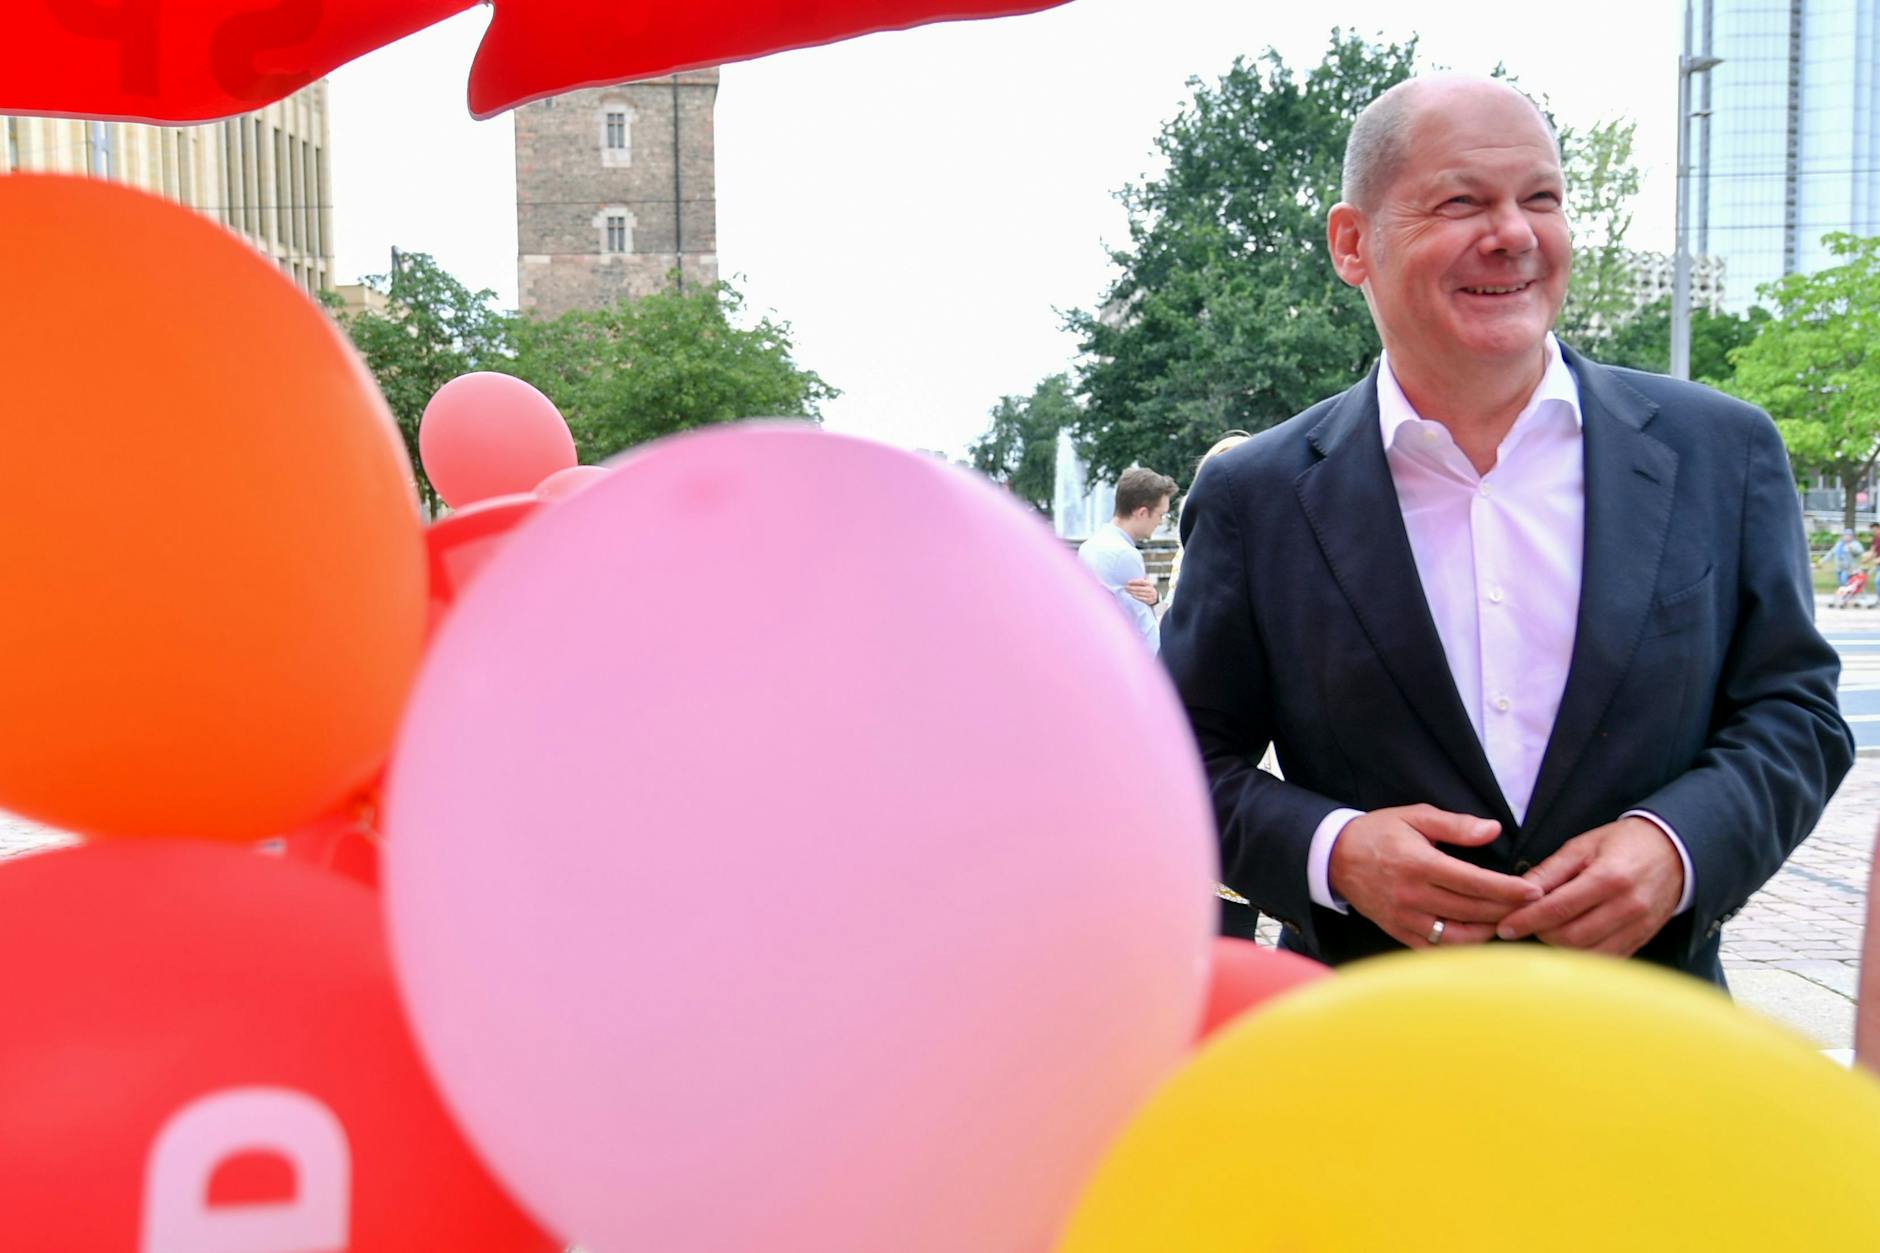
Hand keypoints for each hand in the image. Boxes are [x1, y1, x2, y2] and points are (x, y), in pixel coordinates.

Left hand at [1124, 577, 1157, 605]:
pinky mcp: (1148, 600)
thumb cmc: (1147, 588)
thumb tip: (1134, 574)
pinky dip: (1135, 597)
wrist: (1154, 597)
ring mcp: (1149, 595)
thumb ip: (1141, 579)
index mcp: (1149, 583)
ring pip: (1139, 594)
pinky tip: (1131, 595)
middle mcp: (1150, 589)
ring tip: (1127, 591)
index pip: (1141, 581)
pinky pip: (1140, 598)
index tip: (1128, 582)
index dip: (1134, 581)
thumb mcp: (1146, 583)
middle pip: (1139, 588)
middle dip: (1131, 588)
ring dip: (1132, 592)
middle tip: (1125, 587)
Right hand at [1329, 805, 1540, 948]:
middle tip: (1533, 907)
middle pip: (1472, 910)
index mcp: (1419, 864)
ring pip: (1458, 935)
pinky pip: (1436, 948)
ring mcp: (1404, 918)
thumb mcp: (1415, 817)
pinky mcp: (1398, 932)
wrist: (1336, 857)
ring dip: (1488, 931)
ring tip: (1508, 921)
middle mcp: (1412, 895)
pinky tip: (1479, 936)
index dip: (1508, 889)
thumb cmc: (1379, 833)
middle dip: (1507, 910)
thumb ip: (1455, 825)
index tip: (1534, 891)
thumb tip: (1493, 830)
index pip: (1473, 882)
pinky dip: (1462, 947)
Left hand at [1494, 817, 1683, 955]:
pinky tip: (1567, 942)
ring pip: (1588, 953)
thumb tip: (1517, 891)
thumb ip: (1550, 870)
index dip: (1527, 920)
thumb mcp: (1583, 846)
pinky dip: (1581, 955)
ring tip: (1544, 931)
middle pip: (1571, 936)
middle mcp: (1628, 906)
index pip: (1559, 908)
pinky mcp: (1643, 940)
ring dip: (1559, 948)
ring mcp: (1638, 927)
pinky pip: (1606, 958)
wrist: (1674, 853)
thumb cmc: (1623, 844)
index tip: (1504, 927)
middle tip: (1523, 925)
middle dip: (1540, 934)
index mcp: (1609, 878)